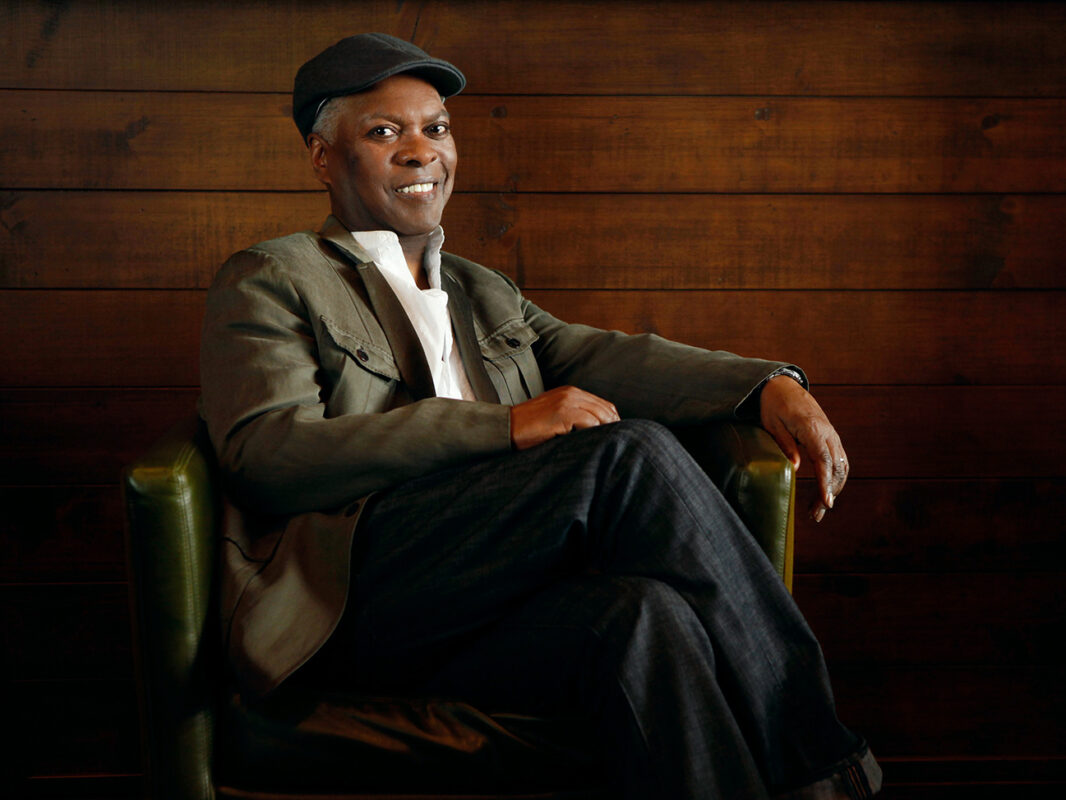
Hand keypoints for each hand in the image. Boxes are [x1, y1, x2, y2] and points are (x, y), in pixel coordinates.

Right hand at [510, 386, 619, 449]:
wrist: (506, 427)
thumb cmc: (529, 427)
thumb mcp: (554, 414)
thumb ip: (574, 415)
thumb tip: (597, 429)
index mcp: (570, 392)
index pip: (602, 405)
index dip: (612, 420)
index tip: (615, 436)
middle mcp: (571, 393)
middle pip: (605, 410)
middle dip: (613, 427)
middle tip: (616, 443)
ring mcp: (567, 403)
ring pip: (600, 416)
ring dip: (605, 431)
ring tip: (606, 446)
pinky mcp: (562, 414)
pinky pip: (589, 423)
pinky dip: (593, 434)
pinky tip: (591, 443)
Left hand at [759, 375, 847, 521]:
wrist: (782, 386)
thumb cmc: (773, 405)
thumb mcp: (772, 424)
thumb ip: (785, 445)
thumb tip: (795, 468)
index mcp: (812, 428)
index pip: (823, 460)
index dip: (825, 483)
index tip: (826, 502)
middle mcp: (827, 432)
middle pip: (836, 467)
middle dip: (829, 493)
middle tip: (816, 515)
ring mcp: (831, 434)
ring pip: (841, 466)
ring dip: (834, 488)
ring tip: (819, 508)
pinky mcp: (831, 436)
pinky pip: (839, 459)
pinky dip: (836, 477)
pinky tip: (827, 491)